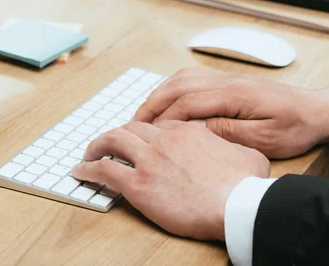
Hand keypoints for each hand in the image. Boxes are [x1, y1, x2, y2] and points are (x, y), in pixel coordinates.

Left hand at [71, 121, 269, 240]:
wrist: (236, 204)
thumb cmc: (244, 185)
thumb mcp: (247, 155)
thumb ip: (231, 145)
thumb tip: (234, 149)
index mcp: (187, 131)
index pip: (157, 125)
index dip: (145, 133)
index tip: (140, 141)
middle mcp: (164, 140)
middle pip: (130, 127)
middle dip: (117, 134)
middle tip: (109, 143)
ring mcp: (149, 160)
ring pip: (112, 141)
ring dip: (97, 145)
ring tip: (89, 153)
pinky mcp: (138, 184)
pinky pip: (104, 170)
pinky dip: (88, 169)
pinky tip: (80, 172)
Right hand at [133, 68, 328, 158]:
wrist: (316, 111)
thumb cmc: (294, 127)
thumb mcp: (264, 140)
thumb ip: (227, 133)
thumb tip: (194, 130)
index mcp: (234, 95)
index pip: (187, 103)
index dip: (163, 119)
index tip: (146, 134)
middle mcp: (225, 81)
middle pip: (177, 86)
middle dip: (152, 104)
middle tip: (132, 122)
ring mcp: (225, 78)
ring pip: (181, 79)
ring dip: (159, 94)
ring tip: (143, 113)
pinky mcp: (227, 81)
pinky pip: (191, 79)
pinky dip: (172, 89)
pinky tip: (166, 102)